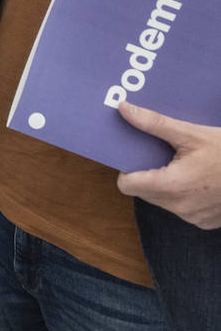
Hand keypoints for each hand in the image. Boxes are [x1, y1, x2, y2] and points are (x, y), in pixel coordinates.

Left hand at [117, 101, 220, 227]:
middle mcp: (180, 207)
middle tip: (158, 155)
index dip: (127, 168)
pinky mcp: (206, 222)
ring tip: (180, 165)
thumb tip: (124, 109)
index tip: (135, 155)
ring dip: (165, 185)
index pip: (127, 185)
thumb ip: (154, 123)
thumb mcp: (191, 133)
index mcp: (172, 186)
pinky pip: (182, 209)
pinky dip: (183, 195)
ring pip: (162, 201)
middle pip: (143, 192)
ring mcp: (194, 217)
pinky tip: (196, 179)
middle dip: (147, 174)